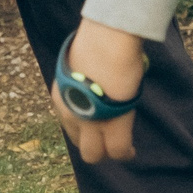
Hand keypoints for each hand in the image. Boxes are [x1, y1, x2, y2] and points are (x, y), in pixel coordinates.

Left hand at [50, 19, 147, 162]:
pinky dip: (125, 153)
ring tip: (121, 150)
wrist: (106, 40)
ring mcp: (89, 122)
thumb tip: (102, 72)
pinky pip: (118, 150)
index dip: (84, 127)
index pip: (69, 122)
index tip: (97, 124)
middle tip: (108, 141)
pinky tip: (130, 152)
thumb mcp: (84, 60)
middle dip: (94, 146)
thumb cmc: (99, 38)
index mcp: (61, 96)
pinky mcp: (111, 126)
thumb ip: (89, 74)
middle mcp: (70, 113)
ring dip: (107, 153)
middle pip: (79, 144)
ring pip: (93, 154)